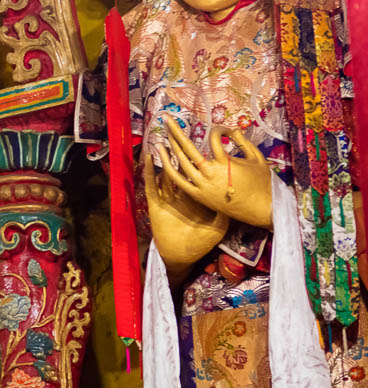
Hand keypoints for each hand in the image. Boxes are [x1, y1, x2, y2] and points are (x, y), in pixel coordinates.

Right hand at [144, 150, 229, 283]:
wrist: (182, 256)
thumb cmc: (200, 242)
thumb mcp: (219, 225)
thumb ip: (226, 210)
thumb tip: (237, 196)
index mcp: (196, 196)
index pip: (196, 172)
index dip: (196, 157)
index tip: (199, 141)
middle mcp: (181, 194)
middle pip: (180, 166)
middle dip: (178, 148)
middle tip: (178, 131)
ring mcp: (168, 197)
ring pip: (166, 172)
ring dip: (164, 156)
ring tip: (163, 138)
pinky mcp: (157, 204)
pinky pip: (152, 185)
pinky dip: (150, 171)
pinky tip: (150, 158)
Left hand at [159, 122, 273, 228]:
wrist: (261, 210)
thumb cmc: (262, 183)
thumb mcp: (257, 159)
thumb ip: (244, 142)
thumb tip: (234, 129)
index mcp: (225, 162)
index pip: (214, 138)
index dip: (219, 130)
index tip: (225, 132)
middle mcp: (210, 172)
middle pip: (188, 147)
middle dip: (176, 130)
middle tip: (166, 118)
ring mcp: (202, 185)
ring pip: (181, 162)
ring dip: (170, 147)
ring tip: (163, 135)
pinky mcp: (198, 196)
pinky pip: (179, 181)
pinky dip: (169, 168)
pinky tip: (162, 158)